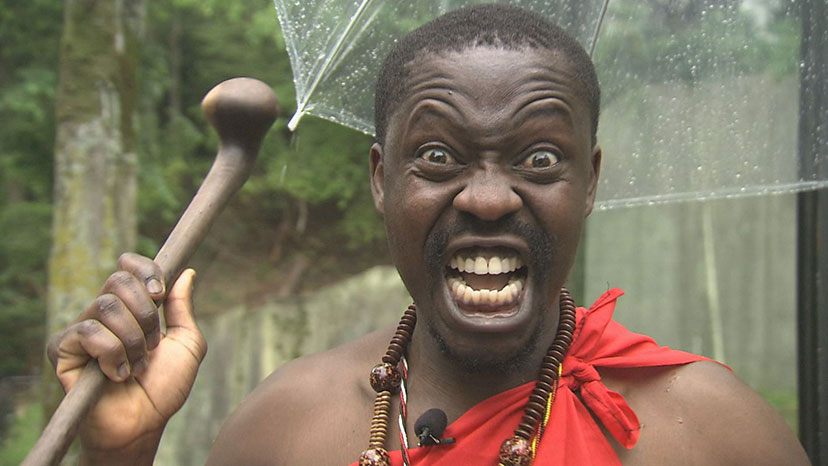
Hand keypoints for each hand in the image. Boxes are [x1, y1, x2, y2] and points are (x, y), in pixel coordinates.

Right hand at [47, 253, 206, 458]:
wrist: (144, 424)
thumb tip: (186, 271)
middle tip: (154, 344)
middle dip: (146, 313)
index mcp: (132, 308)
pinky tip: (116, 376)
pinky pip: (88, 332)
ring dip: (132, 339)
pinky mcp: (63, 350)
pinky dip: (111, 354)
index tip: (160, 294)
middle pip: (118, 280)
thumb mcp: (187, 344)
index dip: (145, 270)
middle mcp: (105, 314)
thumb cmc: (165, 388)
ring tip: (137, 366)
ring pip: (105, 306)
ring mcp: (83, 330)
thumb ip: (183, 308)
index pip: (128, 267)